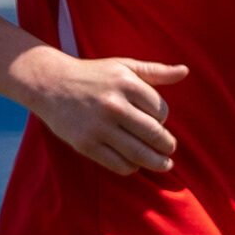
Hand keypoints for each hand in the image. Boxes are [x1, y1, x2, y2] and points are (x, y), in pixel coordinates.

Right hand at [13, 50, 187, 174]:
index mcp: (126, 84)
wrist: (49, 84)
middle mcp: (113, 105)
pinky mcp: (85, 144)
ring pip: (138, 152)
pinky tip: (134, 164)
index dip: (163, 119)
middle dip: (167, 145)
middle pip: (154, 134)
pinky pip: (117, 163)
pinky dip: (131, 167)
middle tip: (169, 150)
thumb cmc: (91, 75)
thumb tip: (185, 71)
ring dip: (156, 162)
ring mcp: (98, 127)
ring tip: (163, 164)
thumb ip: (155, 71)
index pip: (161, 110)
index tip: (157, 121)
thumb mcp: (123, 66)